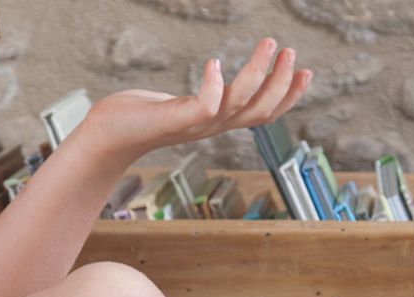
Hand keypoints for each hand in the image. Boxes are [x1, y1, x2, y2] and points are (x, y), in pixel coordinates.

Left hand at [81, 38, 311, 165]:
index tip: (306, 72)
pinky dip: (214, 85)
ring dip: (258, 73)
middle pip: (260, 110)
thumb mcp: (182, 104)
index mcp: (218, 122)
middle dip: (280, 83)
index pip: (264, 114)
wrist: (107, 137)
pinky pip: (205, 106)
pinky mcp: (174, 121)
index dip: (288, 96)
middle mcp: (213, 127)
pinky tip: (215, 62)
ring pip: (239, 103)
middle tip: (290, 51)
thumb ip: (203, 95)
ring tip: (270, 43)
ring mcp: (195, 125)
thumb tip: (218, 74)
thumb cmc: (138, 117)